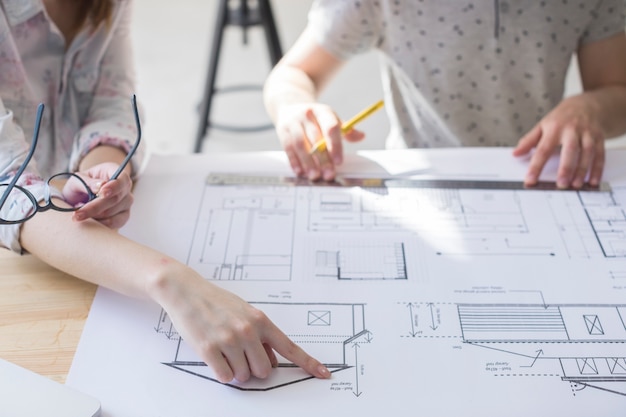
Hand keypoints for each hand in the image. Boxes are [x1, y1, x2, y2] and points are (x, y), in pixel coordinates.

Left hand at [69, 162, 133, 227]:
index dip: (114, 186)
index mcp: (115, 172)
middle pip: (116, 198)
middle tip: (78, 214)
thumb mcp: (78, 179)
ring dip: (94, 215)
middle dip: (95, 207)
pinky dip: (100, 223)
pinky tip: (89, 220)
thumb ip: (87, 182)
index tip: (101, 193)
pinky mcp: (124, 216)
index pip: (122, 178)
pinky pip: (115, 222)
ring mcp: (126, 202)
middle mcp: (125, 187)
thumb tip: (99, 187)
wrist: (81, 197)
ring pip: (113, 212)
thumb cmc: (81, 185)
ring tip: (79, 213)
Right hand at [155, 269, 330, 382]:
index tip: (324, 374)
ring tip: (225, 350)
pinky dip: (222, 372)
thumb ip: (262, 335)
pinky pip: (225, 377)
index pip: (290, 347)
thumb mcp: (245, 312)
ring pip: (244, 376)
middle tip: (241, 354)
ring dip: (236, 370)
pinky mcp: (209, 349)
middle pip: (265, 371)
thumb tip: (273, 360)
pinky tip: (215, 356)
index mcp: (261, 321)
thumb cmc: (217, 302)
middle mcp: (248, 331)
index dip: (308, 363)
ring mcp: (228, 340)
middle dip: (255, 368)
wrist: (186, 291)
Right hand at [275, 103, 363, 180]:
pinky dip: (294, 161)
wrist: (290, 105)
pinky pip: (288, 148)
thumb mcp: (330, 119)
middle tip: (329, 175)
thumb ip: (346, 130)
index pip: (331, 128)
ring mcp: (293, 123)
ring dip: (308, 162)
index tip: (339, 162)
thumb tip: (361, 136)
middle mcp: (307, 115)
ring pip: (300, 145)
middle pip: (316, 139)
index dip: (335, 145)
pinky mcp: (282, 131)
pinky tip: (300, 172)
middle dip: (323, 159)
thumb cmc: (315, 118)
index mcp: (323, 112)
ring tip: (314, 176)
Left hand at [512, 95, 604, 188]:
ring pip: (587, 152)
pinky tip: (592, 181)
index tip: (530, 180)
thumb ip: (528, 141)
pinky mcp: (599, 138)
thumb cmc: (560, 118)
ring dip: (582, 170)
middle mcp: (572, 130)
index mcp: (554, 128)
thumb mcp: (542, 126)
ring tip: (575, 185)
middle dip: (566, 168)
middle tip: (561, 184)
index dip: (536, 166)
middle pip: (569, 150)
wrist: (585, 104)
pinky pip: (600, 154)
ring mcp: (587, 133)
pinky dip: (597, 169)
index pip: (543, 149)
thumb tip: (515, 153)